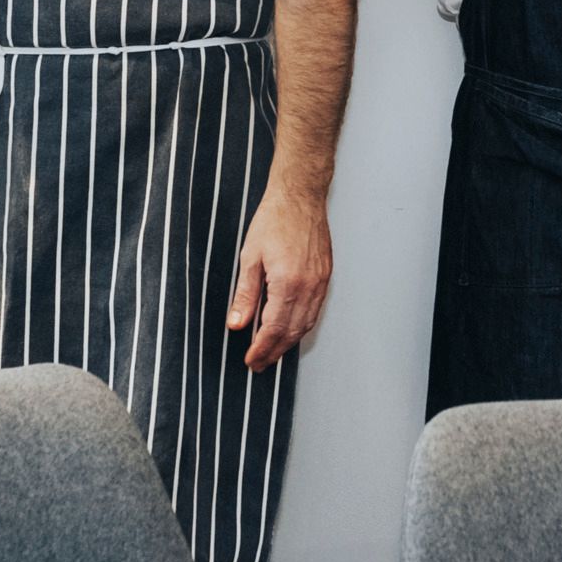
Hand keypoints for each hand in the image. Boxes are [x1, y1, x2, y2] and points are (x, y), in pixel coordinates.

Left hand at [231, 187, 332, 370]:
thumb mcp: (250, 257)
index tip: (250, 360)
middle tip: (259, 364)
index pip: (273, 328)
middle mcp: (308, 286)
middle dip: (274, 352)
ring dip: (289, 342)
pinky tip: (290, 329)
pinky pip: (315, 310)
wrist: (300, 196)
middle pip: (291, 332)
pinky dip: (302, 326)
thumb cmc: (274, 219)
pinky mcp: (325, 276)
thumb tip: (236, 323)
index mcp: (287, 283)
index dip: (261, 348)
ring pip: (306, 324)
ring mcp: (320, 282)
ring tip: (273, 352)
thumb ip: (245, 294)